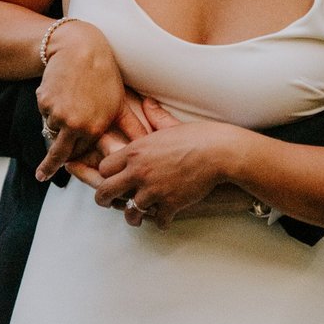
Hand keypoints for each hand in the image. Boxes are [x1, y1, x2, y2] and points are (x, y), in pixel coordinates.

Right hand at [36, 41, 144, 179]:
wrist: (79, 49)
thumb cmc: (104, 75)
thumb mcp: (119, 103)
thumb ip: (131, 127)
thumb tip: (145, 144)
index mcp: (94, 128)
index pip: (80, 153)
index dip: (77, 155)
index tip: (67, 167)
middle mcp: (74, 125)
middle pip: (58, 153)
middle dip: (49, 166)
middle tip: (42, 176)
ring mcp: (57, 113)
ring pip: (52, 128)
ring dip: (56, 124)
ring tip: (67, 104)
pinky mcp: (43, 102)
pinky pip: (45, 113)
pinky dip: (49, 108)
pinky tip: (60, 92)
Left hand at [91, 111, 243, 228]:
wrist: (219, 152)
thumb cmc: (197, 136)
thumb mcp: (170, 125)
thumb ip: (154, 116)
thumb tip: (147, 102)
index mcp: (135, 152)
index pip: (103, 168)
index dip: (105, 174)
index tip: (111, 178)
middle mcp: (139, 172)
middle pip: (106, 192)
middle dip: (105, 200)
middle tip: (109, 203)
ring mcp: (154, 190)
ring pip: (130, 212)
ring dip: (134, 215)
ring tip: (137, 217)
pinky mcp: (170, 204)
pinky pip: (158, 222)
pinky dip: (161, 221)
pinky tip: (165, 218)